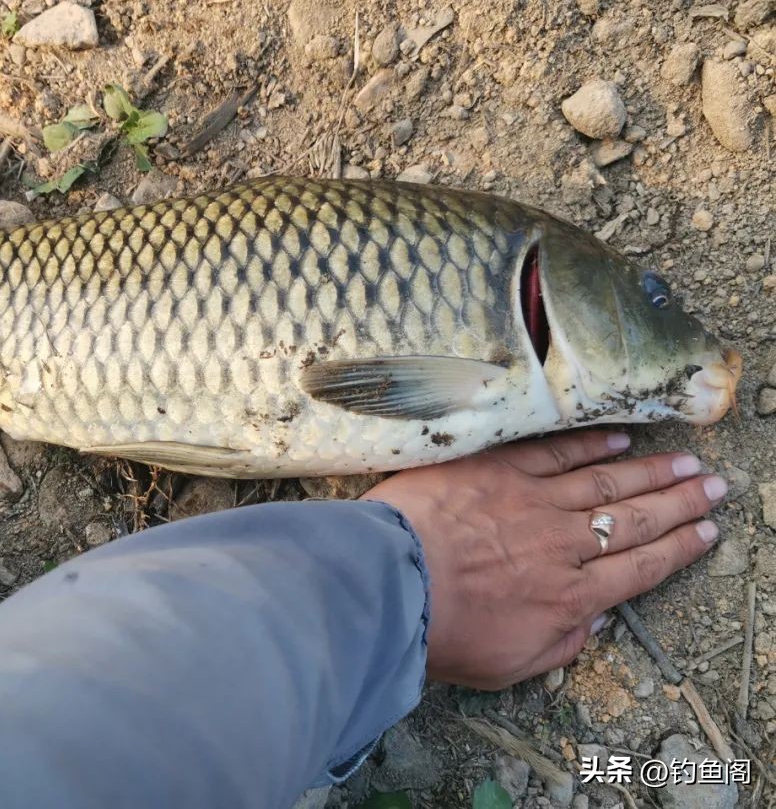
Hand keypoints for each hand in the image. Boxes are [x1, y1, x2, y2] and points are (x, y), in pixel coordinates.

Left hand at [361, 432, 725, 689]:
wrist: (392, 584)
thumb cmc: (441, 633)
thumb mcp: (506, 666)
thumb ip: (558, 646)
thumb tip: (593, 624)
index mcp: (568, 597)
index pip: (639, 568)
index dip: (678, 548)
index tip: (706, 531)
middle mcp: (562, 545)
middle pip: (634, 520)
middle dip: (678, 503)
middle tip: (711, 486)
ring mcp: (533, 502)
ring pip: (605, 482)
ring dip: (649, 471)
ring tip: (683, 461)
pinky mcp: (498, 470)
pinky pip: (555, 453)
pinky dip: (590, 444)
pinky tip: (618, 438)